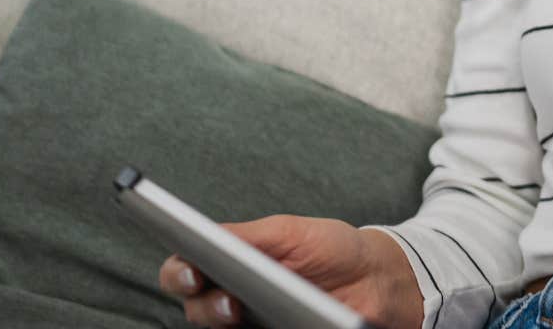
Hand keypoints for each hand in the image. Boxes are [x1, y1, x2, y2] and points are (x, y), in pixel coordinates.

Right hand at [157, 214, 422, 327]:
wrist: (374, 279)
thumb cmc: (331, 248)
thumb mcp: (291, 232)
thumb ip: (248, 236)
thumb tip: (207, 238)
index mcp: (229, 260)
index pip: (185, 268)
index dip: (179, 272)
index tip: (192, 274)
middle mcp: (230, 295)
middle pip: (195, 308)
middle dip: (206, 306)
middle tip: (231, 303)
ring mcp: (248, 324)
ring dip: (223, 324)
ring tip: (245, 315)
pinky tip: (275, 326)